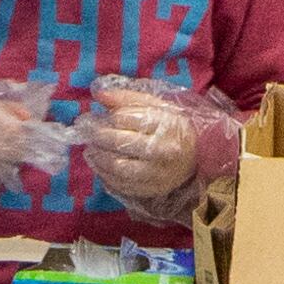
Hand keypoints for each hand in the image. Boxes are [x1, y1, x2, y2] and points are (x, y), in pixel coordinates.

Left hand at [81, 76, 205, 205]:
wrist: (197, 155)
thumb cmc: (173, 125)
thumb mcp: (156, 105)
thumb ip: (127, 98)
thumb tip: (98, 93)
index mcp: (166, 123)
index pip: (129, 118)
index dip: (107, 117)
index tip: (92, 117)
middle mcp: (163, 150)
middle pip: (122, 143)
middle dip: (98, 137)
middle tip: (86, 132)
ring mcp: (158, 173)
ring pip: (119, 168)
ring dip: (99, 159)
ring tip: (90, 151)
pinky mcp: (152, 190)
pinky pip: (122, 186)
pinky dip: (106, 177)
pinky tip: (100, 167)